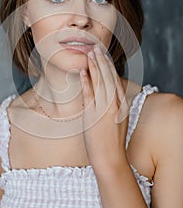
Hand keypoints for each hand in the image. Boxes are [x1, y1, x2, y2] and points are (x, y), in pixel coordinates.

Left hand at [80, 46, 128, 173]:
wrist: (109, 158)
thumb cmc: (113, 142)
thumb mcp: (119, 121)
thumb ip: (115, 107)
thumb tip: (109, 96)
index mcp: (122, 105)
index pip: (116, 81)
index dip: (110, 67)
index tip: (105, 56)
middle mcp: (115, 105)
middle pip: (108, 78)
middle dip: (102, 61)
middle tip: (96, 48)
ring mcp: (104, 109)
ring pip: (100, 82)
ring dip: (95, 66)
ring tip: (90, 53)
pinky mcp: (93, 115)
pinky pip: (89, 95)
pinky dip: (87, 82)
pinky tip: (84, 71)